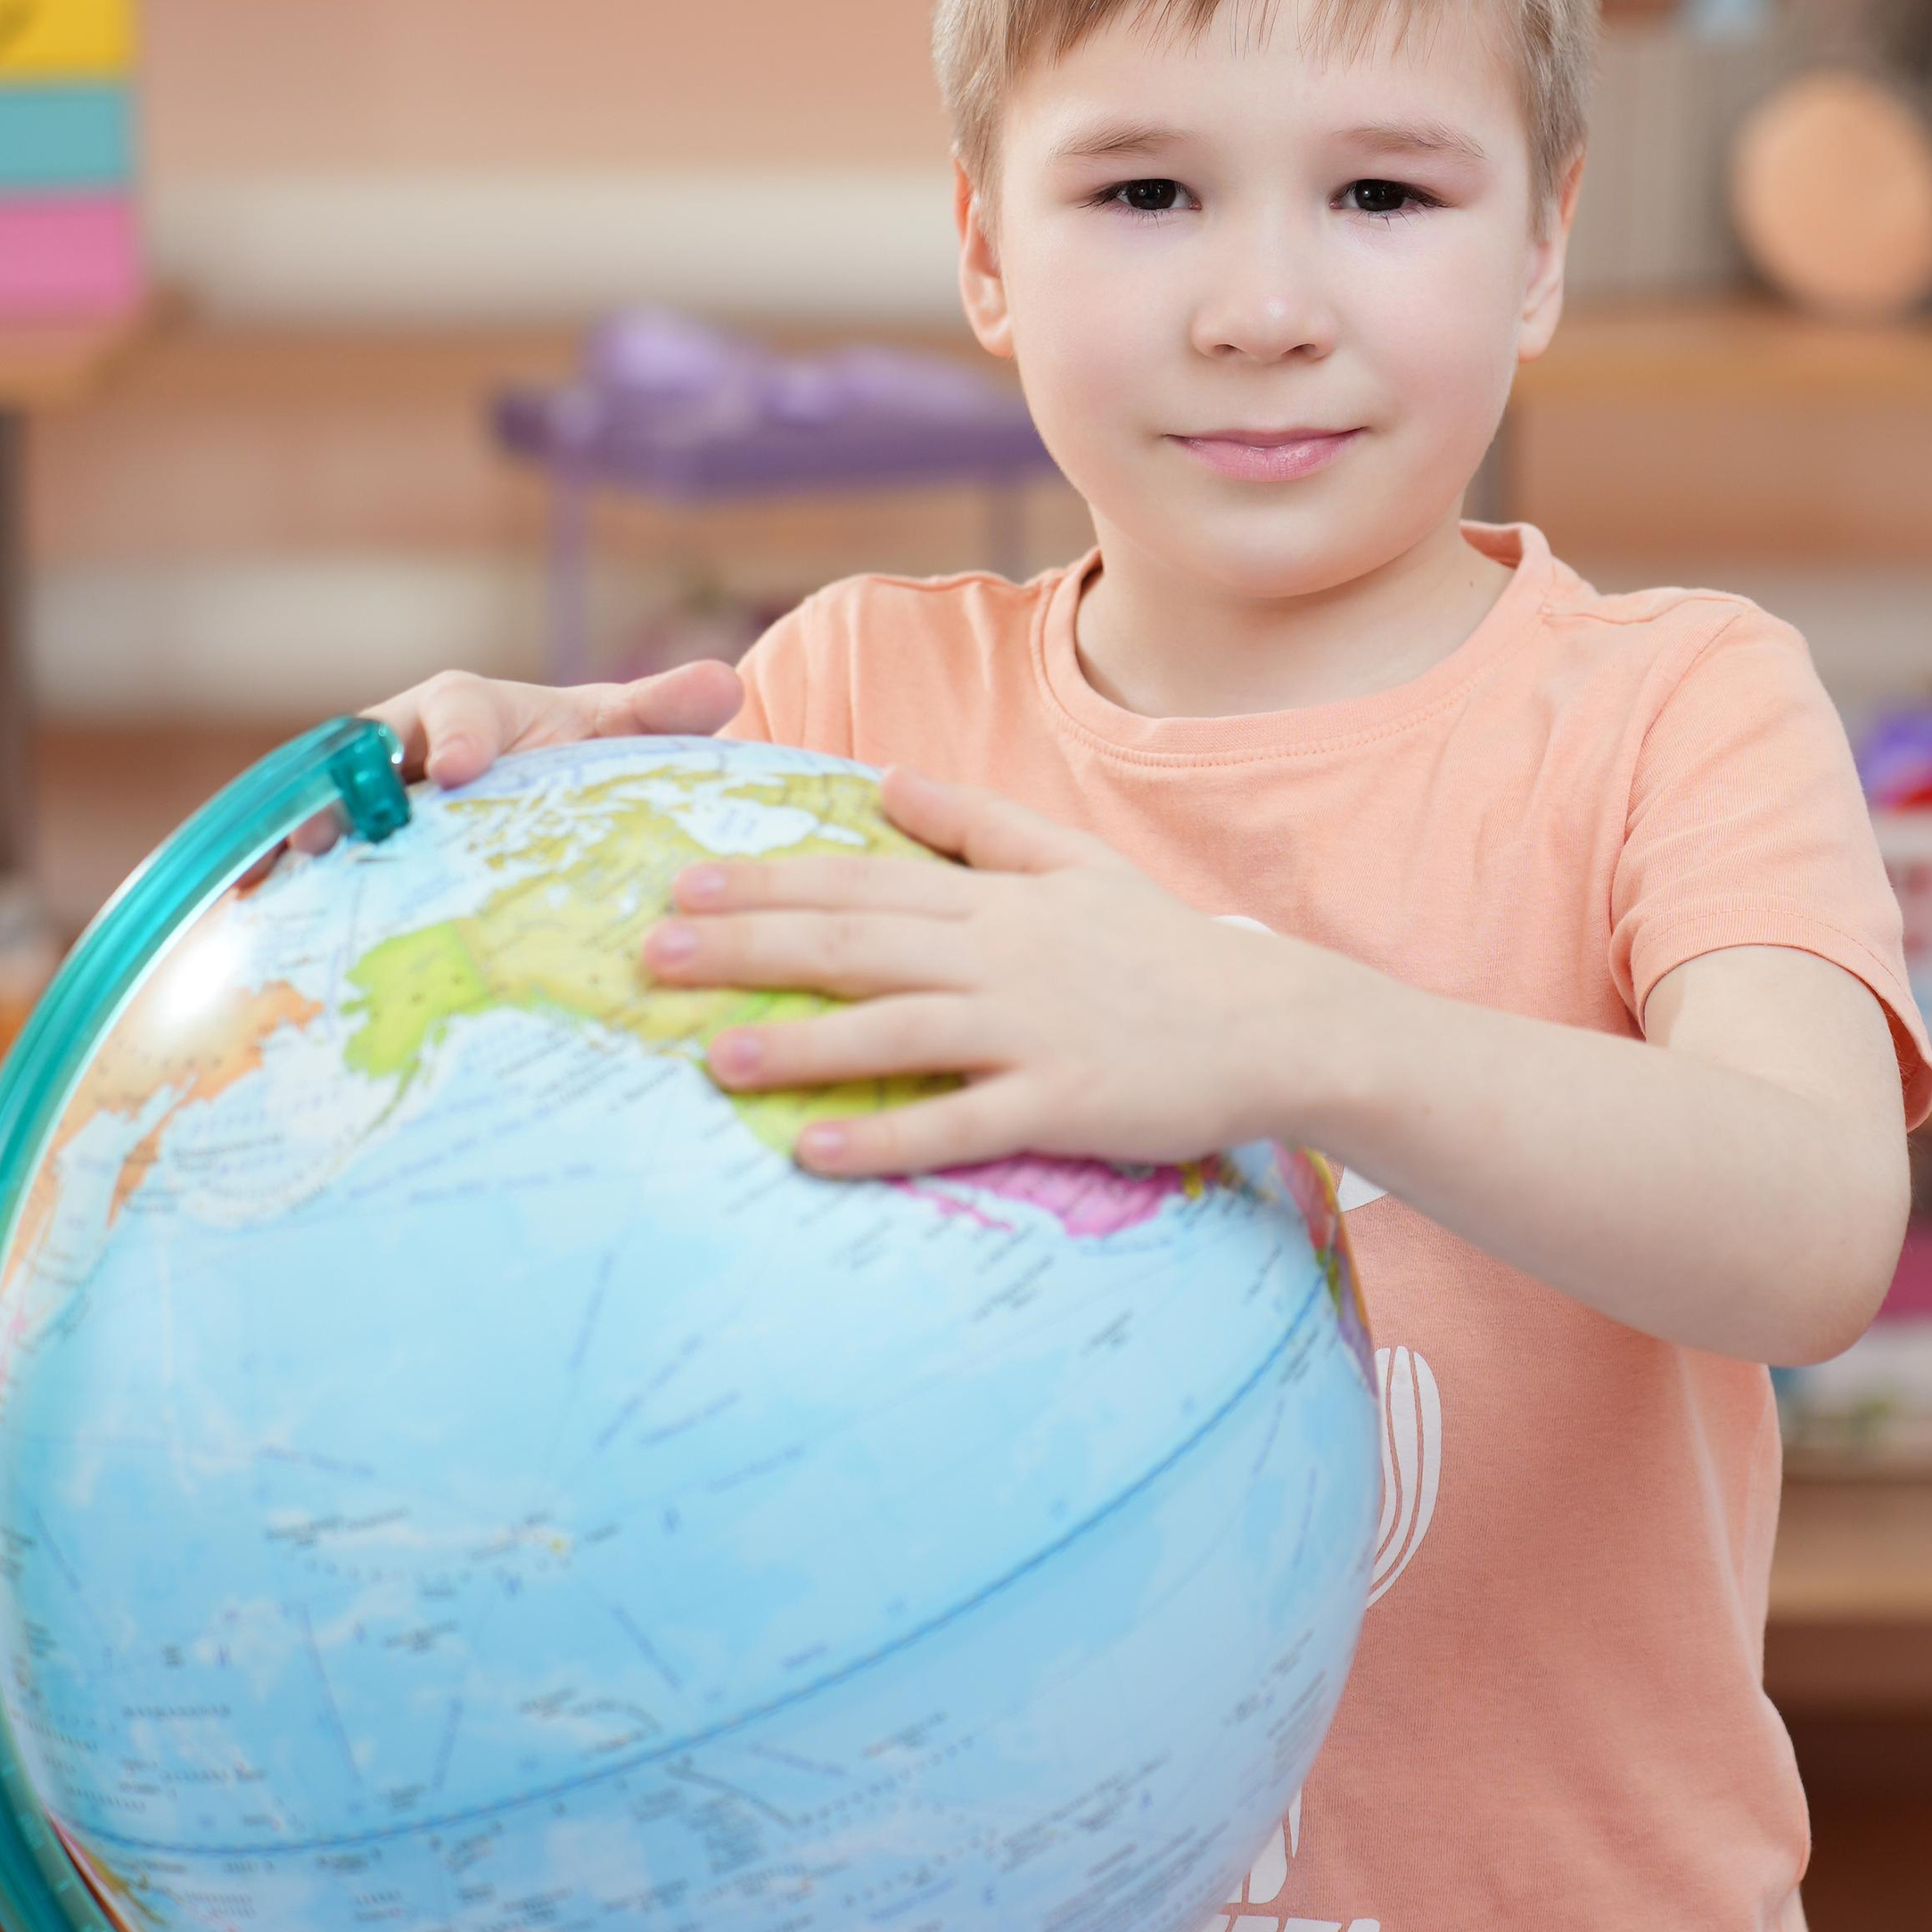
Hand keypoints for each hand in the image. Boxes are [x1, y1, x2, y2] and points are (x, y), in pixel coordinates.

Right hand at [293, 658, 744, 852]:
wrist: (540, 798)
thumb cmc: (577, 757)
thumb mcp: (619, 735)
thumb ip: (662, 713)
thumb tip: (723, 686)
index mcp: (468, 709)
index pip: (457, 707)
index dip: (457, 732)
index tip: (464, 767)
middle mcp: (402, 748)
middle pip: (358, 759)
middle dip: (340, 792)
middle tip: (329, 834)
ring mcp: (366, 802)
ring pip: (319, 807)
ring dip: (296, 836)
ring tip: (283, 873)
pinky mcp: (347, 852)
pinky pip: (305, 858)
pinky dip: (269, 879)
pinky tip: (245, 912)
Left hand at [642, 766, 1340, 1175]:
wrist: (1276, 1022)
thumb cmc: (1168, 949)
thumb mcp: (1078, 863)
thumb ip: (980, 824)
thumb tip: (889, 781)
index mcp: (998, 900)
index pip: (862, 879)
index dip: (767, 881)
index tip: (682, 882)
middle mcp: (1002, 956)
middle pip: (855, 945)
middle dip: (747, 949)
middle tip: (654, 958)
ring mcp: (1032, 1030)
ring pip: (895, 1031)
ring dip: (800, 1045)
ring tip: (712, 1058)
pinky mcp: (1063, 1103)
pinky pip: (958, 1123)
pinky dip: (884, 1136)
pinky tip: (813, 1150)